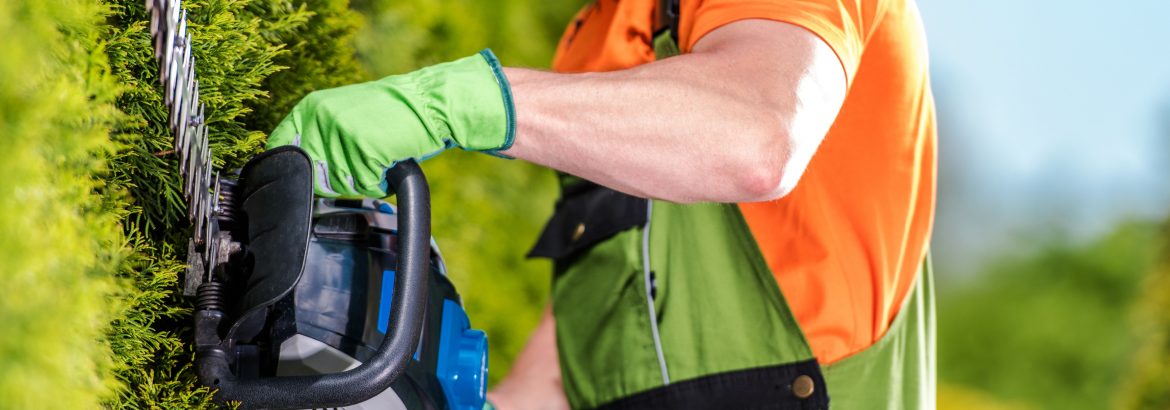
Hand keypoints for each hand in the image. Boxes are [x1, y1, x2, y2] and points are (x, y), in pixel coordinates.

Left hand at [266, 50, 514, 197]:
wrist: (429, 103)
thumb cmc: (390, 113)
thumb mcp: (343, 113)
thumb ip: (317, 135)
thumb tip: (296, 170)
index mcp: (312, 107)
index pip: (281, 147)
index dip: (292, 170)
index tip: (304, 178)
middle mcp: (322, 119)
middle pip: (313, 176)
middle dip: (336, 181)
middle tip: (360, 163)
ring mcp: (342, 134)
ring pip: (339, 185)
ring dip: (361, 181)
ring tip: (378, 158)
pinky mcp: (365, 150)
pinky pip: (365, 186)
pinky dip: (380, 183)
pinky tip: (389, 162)